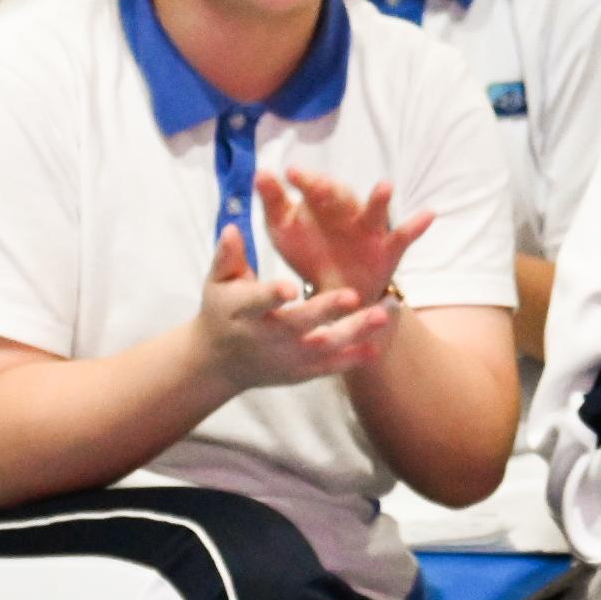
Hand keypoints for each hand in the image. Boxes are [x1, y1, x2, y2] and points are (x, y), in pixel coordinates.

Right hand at [193, 223, 393, 389]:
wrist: (219, 362)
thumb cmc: (221, 310)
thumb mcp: (216, 282)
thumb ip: (227, 256)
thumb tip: (233, 226)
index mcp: (240, 312)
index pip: (257, 301)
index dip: (272, 295)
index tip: (292, 286)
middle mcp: (264, 337)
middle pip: (297, 324)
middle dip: (325, 311)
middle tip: (354, 294)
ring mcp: (285, 358)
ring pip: (322, 346)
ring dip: (355, 331)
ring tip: (384, 312)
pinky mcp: (299, 372)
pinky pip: (329, 367)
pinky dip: (353, 358)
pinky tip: (378, 345)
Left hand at [261, 168, 435, 306]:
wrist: (334, 293)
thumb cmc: (308, 250)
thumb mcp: (285, 229)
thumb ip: (274, 202)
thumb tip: (260, 171)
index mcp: (320, 204)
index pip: (310, 188)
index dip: (301, 181)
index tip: (287, 174)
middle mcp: (346, 210)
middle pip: (338, 196)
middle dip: (328, 190)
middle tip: (315, 184)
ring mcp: (369, 229)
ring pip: (374, 211)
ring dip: (379, 200)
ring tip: (386, 186)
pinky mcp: (388, 249)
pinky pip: (404, 236)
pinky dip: (417, 225)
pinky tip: (429, 214)